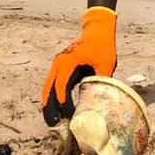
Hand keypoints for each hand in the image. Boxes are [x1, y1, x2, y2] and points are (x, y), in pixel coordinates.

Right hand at [42, 6, 116, 125]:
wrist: (98, 30)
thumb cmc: (102, 46)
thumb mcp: (105, 63)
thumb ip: (101, 81)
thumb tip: (101, 102)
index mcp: (68, 62)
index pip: (62, 85)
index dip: (63, 102)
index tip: (69, 115)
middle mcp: (59, 63)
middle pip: (49, 89)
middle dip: (49, 107)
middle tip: (53, 124)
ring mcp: (58, 65)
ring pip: (49, 88)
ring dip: (49, 104)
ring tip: (53, 122)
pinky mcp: (62, 68)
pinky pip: (55, 85)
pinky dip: (55, 97)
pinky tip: (59, 111)